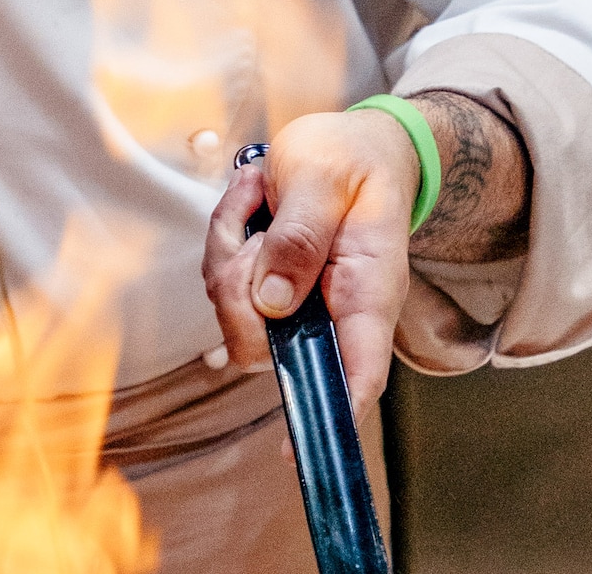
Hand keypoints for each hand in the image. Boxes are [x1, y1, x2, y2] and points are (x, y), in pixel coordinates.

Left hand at [202, 109, 418, 417]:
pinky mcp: (268, 289)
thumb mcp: (325, 178)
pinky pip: (223, 282)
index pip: (358, 371)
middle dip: (238, 283)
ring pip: (236, 312)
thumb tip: (272, 302)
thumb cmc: (352, 158)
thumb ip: (300, 236)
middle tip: (258, 215)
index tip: (295, 447)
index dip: (331, 412)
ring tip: (260, 193)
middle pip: (266, 344)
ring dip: (230, 248)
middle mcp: (333, 310)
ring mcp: (297, 303)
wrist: (355, 144)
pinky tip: (252, 199)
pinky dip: (225, 236)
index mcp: (367, 291)